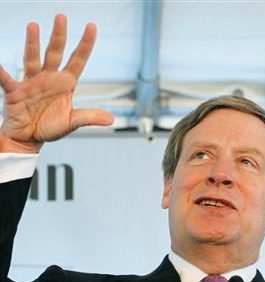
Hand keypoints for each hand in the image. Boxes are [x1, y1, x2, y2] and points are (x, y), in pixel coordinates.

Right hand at [0, 14, 112, 153]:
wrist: (30, 138)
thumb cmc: (51, 127)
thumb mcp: (72, 122)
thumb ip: (90, 117)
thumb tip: (111, 120)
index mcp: (66, 84)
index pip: (78, 60)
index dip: (85, 44)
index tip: (91, 26)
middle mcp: (49, 78)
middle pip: (55, 53)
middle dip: (59, 36)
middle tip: (62, 17)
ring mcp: (32, 82)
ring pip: (33, 59)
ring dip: (33, 44)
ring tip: (33, 26)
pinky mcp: (15, 91)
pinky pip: (6, 79)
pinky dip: (1, 71)